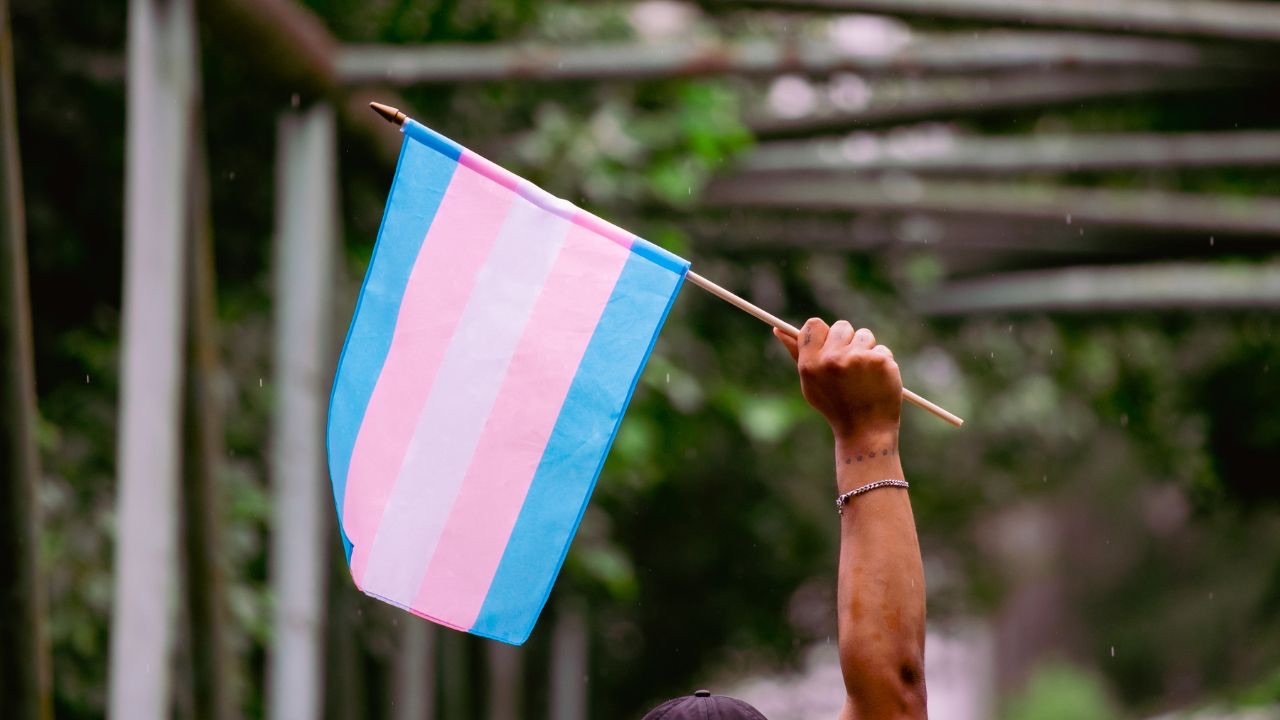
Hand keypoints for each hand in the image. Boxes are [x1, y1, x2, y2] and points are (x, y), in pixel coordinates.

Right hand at [774, 318, 902, 441]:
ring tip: (863, 375)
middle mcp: (832, 359)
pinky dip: (882, 363)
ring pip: (864, 335)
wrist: (865, 431)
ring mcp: (857, 358)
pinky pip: (882, 349)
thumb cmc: (835, 405)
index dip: (824, 332)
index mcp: (810, 364)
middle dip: (847, 341)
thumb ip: (797, 354)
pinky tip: (877, 381)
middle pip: (841, 326)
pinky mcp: (880, 361)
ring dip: (866, 350)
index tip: (830, 343)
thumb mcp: (811, 382)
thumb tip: (778, 330)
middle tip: (849, 366)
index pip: (814, 325)